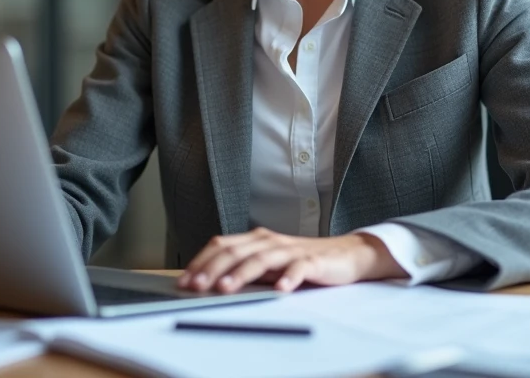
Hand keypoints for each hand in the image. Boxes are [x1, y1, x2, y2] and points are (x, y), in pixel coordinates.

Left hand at [177, 228, 407, 293]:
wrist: (345, 255)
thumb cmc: (302, 261)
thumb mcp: (268, 264)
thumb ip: (245, 268)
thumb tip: (209, 284)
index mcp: (256, 239)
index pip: (222, 245)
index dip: (201, 261)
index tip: (185, 281)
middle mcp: (270, 240)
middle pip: (236, 251)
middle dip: (212, 269)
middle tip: (196, 286)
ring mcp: (290, 250)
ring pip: (261, 258)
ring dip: (241, 273)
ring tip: (226, 288)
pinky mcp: (312, 261)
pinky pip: (298, 268)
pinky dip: (288, 278)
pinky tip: (280, 290)